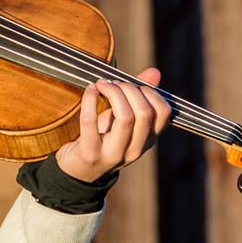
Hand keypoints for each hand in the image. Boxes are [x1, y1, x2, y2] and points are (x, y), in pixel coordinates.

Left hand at [53, 67, 172, 183]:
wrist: (78, 170)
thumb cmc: (104, 137)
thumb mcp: (123, 118)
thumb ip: (140, 96)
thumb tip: (155, 72)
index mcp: (148, 140)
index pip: (163, 112)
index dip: (150, 91)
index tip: (133, 84)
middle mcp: (135, 150)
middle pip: (144, 112)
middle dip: (129, 89)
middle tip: (113, 82)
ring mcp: (114, 154)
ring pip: (125, 118)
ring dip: (113, 93)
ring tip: (102, 85)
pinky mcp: (90, 153)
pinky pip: (90, 121)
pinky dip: (89, 99)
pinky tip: (90, 90)